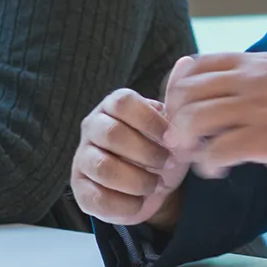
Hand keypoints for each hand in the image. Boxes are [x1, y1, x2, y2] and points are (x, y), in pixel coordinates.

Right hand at [71, 84, 190, 228]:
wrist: (155, 186)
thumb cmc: (162, 148)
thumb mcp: (174, 125)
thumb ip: (177, 98)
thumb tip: (185, 62)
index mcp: (114, 106)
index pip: (123, 103)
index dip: (150, 122)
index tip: (172, 139)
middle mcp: (93, 128)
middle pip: (112, 134)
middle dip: (146, 153)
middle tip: (167, 163)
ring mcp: (83, 158)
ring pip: (103, 167)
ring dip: (137, 180)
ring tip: (156, 184)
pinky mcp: (81, 190)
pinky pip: (98, 198)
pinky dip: (126, 205)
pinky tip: (141, 201)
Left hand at [161, 52, 266, 180]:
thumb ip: (254, 77)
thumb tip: (224, 91)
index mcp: (255, 63)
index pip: (194, 65)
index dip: (176, 89)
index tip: (179, 110)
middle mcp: (251, 80)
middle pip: (187, 93)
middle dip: (175, 119)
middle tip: (181, 140)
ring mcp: (257, 108)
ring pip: (196, 120)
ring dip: (187, 144)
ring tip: (196, 157)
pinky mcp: (265, 139)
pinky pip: (218, 151)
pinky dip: (209, 165)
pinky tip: (218, 171)